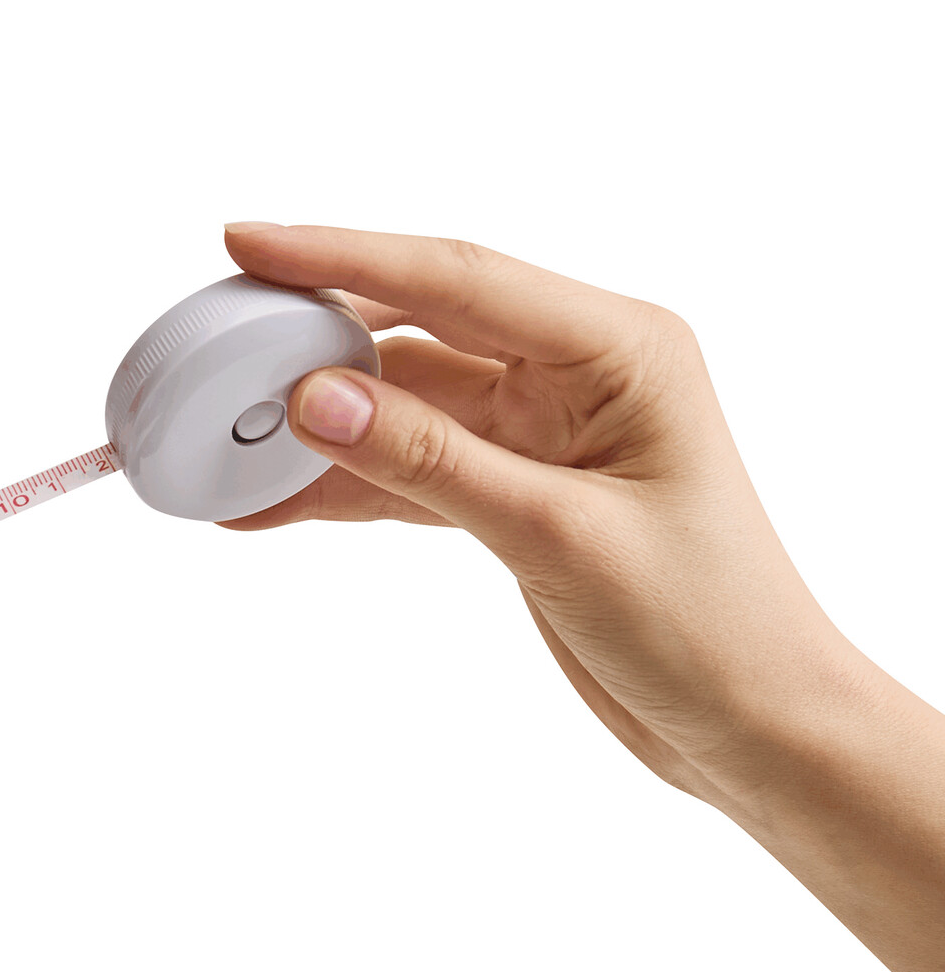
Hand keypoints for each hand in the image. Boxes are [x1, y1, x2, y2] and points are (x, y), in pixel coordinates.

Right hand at [221, 222, 944, 971]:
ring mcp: (540, 430)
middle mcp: (576, 372)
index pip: (457, 279)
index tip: (249, 245)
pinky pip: (408, 468)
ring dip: (317, 424)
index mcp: (618, 349)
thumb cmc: (707, 626)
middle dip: (315, 333)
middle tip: (218, 335)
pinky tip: (272, 504)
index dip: (344, 257)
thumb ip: (431, 462)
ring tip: (224, 435)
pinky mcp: (513, 490)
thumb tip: (314, 396)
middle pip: (418, 325)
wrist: (753, 726)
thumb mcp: (559, 538)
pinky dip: (344, 486)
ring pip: (401, 403)